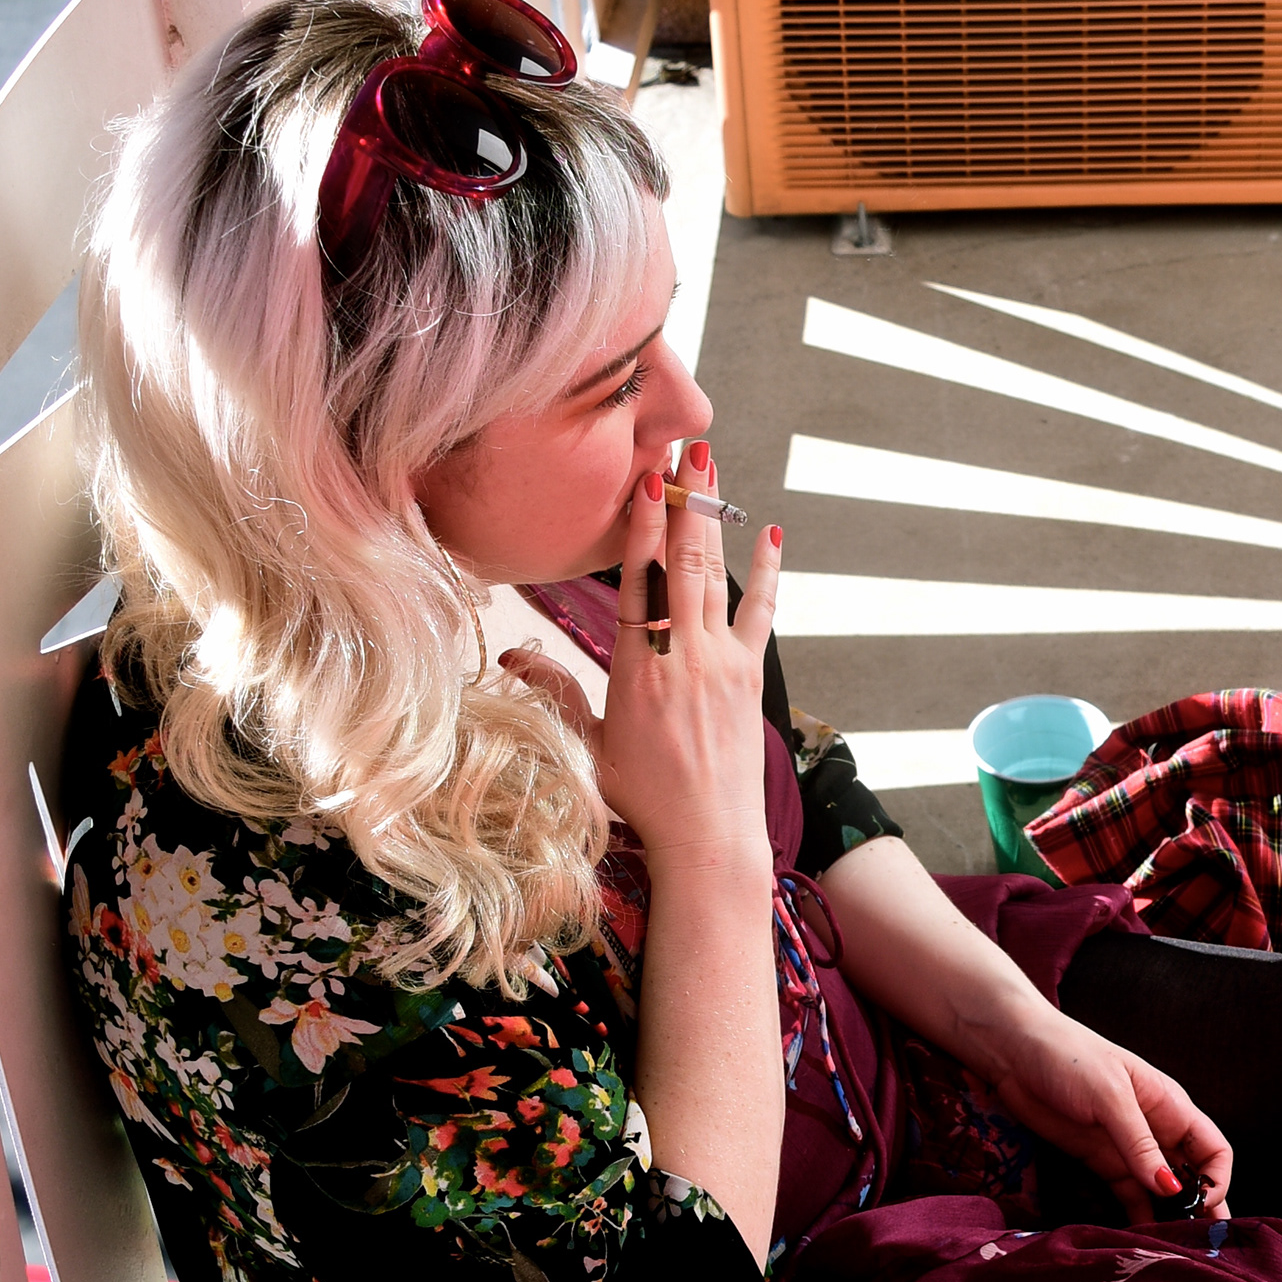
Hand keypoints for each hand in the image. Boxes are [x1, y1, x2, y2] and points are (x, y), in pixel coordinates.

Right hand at [536, 438, 781, 889]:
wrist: (708, 837)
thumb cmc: (641, 797)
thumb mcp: (584, 745)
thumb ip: (552, 691)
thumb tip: (509, 654)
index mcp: (636, 670)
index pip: (640, 582)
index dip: (643, 527)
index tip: (647, 478)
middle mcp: (682, 657)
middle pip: (684, 563)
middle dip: (685, 500)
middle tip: (687, 445)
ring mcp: (722, 663)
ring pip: (718, 576)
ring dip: (716, 518)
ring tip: (713, 466)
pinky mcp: (749, 677)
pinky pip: (760, 613)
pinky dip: (766, 573)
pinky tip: (772, 534)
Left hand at [970, 1006, 1231, 1223]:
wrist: (1015, 1053)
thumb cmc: (1069, 1058)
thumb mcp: (1110, 1097)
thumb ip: (1139, 1143)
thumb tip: (1170, 1186)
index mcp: (1170, 1106)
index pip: (1213, 1149)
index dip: (1217, 1178)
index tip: (1203, 1204)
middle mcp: (1156, 1130)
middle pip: (1192, 1174)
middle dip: (1200, 1206)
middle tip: (1199, 1240)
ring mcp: (1128, 1148)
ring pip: (1161, 1190)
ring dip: (1169, 1216)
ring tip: (1173, 1246)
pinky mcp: (1100, 1162)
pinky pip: (1128, 1194)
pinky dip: (1137, 1214)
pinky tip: (1141, 1234)